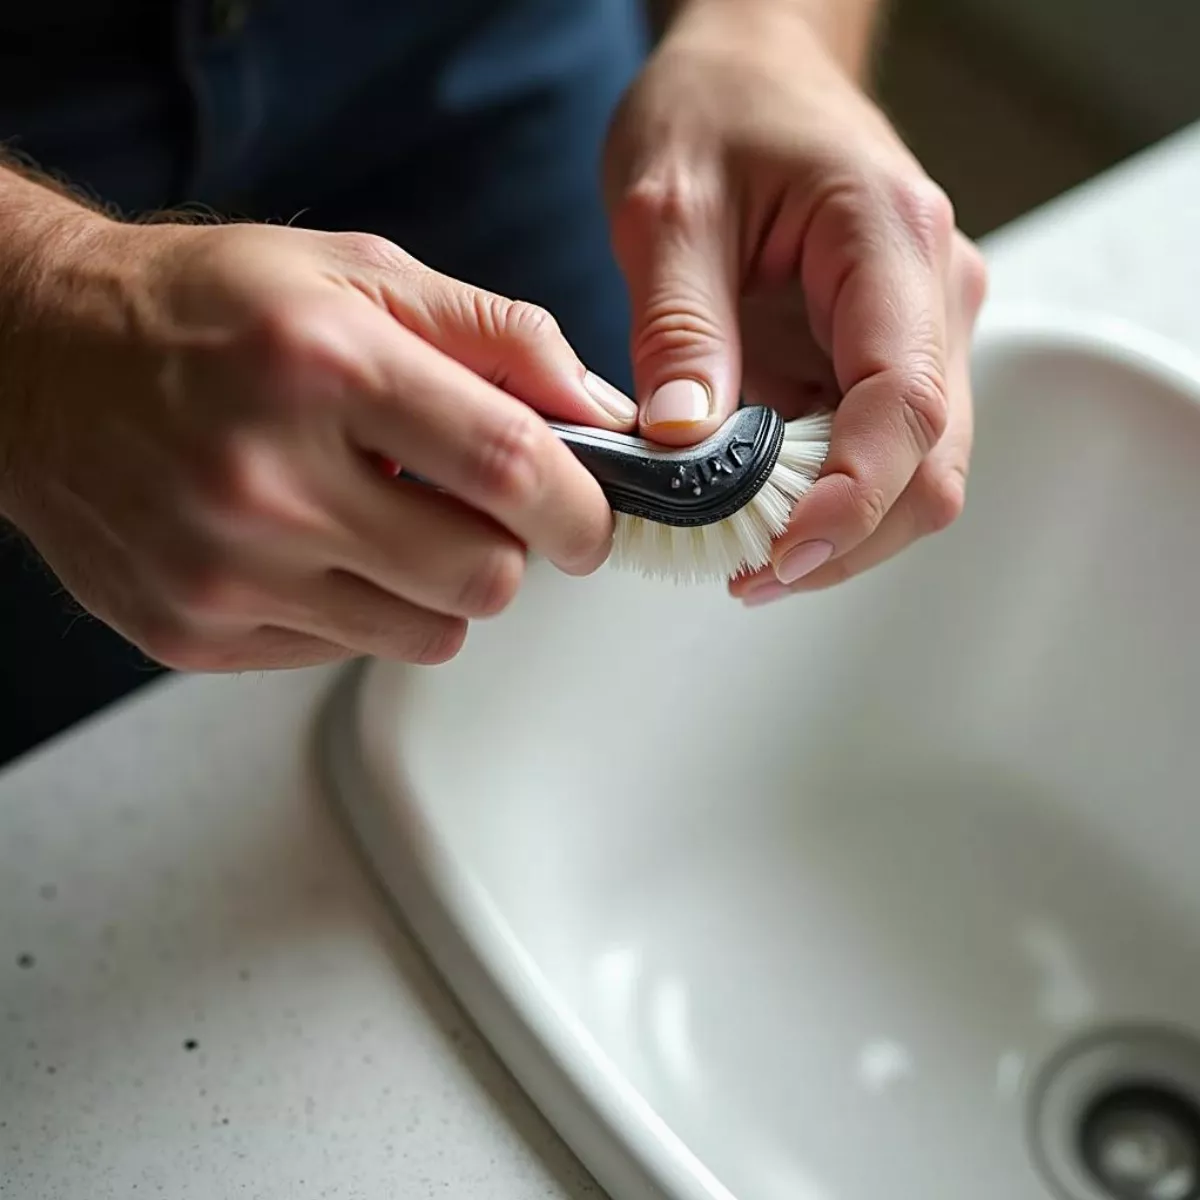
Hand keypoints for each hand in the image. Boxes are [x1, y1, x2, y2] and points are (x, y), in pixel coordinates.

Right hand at [0, 216, 636, 668]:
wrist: (37, 360)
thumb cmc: (205, 310)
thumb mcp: (359, 277)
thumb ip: (498, 336)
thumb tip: (599, 410)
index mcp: (323, 366)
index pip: (509, 468)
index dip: (581, 507)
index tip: (591, 519)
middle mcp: (267, 478)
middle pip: (482, 577)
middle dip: (511, 551)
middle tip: (481, 511)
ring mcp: (225, 571)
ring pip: (426, 634)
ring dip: (438, 586)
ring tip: (386, 521)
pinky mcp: (194, 632)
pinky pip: (347, 652)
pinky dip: (360, 609)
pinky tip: (315, 548)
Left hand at [603, 0, 987, 599]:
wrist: (752, 70)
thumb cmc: (715, 111)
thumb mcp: (664, 206)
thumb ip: (678, 327)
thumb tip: (685, 447)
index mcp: (890, 240)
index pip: (904, 400)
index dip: (852, 499)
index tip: (780, 555)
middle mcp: (931, 294)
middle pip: (930, 462)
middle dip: (845, 539)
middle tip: (746, 576)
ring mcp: (918, 330)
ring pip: (913, 473)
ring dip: (835, 531)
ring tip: (740, 554)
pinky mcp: (882, 357)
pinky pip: (874, 454)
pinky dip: (821, 501)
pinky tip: (754, 513)